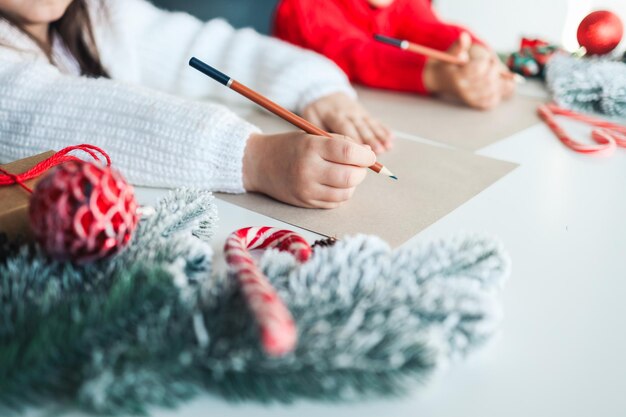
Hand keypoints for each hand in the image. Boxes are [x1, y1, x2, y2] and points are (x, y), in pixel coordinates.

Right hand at [242, 131, 375, 208]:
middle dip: (361, 171)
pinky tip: (334, 184)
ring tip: (344, 174)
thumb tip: (369, 153)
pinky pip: (335, 203)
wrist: (259, 163)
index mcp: (311, 147)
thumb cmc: (289, 146)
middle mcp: (308, 170)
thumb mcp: (312, 135)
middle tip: (358, 166)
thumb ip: (340, 142)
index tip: (369, 155)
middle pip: (350, 176)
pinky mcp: (306, 202)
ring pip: (346, 193)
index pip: (348, 152)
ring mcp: (307, 189)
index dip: (365, 155)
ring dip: (352, 184)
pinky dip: (341, 194)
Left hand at [302, 93, 392, 153]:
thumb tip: (328, 149)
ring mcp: (358, 112)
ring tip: (387, 147)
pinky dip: (384, 129)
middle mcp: (348, 112)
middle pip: (360, 127)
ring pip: (370, 124)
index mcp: (333, 114)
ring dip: (379, 136)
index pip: (345, 128)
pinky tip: (391, 138)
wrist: (324, 92)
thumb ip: (319, 132)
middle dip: (370, 139)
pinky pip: (375, 121)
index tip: (359, 153)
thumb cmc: (316, 111)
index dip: (353, 140)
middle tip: (378, 152)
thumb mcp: (311, 118)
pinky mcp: (364, 112)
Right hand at [423, 32, 515, 109]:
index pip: (480, 68)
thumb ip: (459, 45)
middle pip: (489, 79)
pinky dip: (497, 93)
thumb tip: (464, 36)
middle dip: (495, 69)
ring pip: (494, 91)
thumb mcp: (451, 53)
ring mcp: (469, 98)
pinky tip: (494, 86)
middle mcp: (464, 89)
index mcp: (458, 76)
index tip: (487, 58)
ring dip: (499, 81)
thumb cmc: (449, 64)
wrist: (439, 80)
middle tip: (492, 65)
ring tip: (494, 74)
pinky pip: (492, 101)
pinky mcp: (474, 104)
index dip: (487, 61)